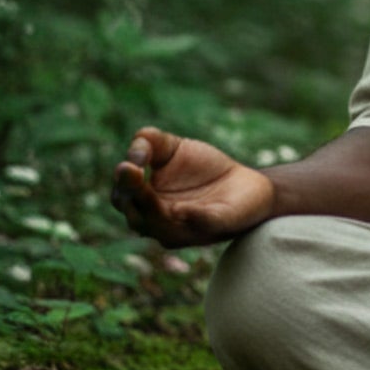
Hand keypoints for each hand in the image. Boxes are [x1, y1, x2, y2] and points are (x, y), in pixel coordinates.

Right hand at [111, 126, 275, 247]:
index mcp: (146, 202)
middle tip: (131, 172)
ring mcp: (188, 228)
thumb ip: (151, 141)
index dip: (123, 181)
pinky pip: (203, 225)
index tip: (129, 164)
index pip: (122, 197)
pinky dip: (194, 219)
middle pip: (136, 217)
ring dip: (154, 211)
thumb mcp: (174, 147)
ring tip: (147, 190)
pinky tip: (185, 210)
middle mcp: (161, 221)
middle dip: (132, 195)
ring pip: (163, 228)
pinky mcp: (217, 225)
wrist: (247, 182)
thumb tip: (136, 149)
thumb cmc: (204, 168)